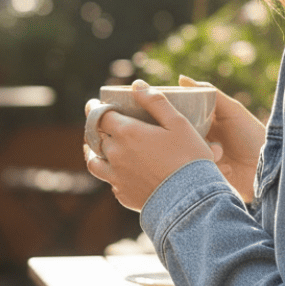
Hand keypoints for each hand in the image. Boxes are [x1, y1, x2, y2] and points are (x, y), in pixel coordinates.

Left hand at [85, 80, 213, 211]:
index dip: (95, 108)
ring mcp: (116, 177)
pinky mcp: (122, 195)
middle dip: (96, 128)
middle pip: (95, 137)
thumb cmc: (189, 157)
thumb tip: (137, 85)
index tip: (94, 104)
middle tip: (102, 124)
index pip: (100, 115)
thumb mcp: (178, 123)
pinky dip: (112, 173)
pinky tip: (121, 172)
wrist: (191, 200)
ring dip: (94, 152)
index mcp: (127, 132)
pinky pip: (110, 181)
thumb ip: (156, 102)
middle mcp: (115, 154)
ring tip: (100, 149)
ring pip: (94, 162)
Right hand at [178, 74, 265, 201]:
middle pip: (176, 138)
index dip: (168, 116)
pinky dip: (206, 169)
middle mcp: (197, 142)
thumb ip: (210, 93)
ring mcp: (198, 161)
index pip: (176, 118)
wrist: (269, 168)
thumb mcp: (232, 111)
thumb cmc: (253, 135)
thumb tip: (181, 78)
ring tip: (219, 152)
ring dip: (198, 154)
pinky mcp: (202, 179)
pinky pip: (193, 174)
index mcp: (201, 124)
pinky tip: (226, 167)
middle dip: (181, 138)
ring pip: (183, 156)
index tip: (160, 114)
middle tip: (191, 136)